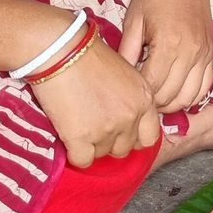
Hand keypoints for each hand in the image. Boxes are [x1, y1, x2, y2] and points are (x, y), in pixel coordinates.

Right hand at [29, 34, 160, 167]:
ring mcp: (108, 129)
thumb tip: (127, 119)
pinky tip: (69, 135)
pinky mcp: (82, 137)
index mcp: (144, 99)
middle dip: (110, 142)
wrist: (61, 51)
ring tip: (79, 123)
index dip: (133, 137)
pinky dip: (75, 153)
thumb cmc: (88, 56)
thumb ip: (132, 98)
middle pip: (124, 149)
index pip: (150, 137)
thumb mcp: (125, 73)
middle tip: (93, 125)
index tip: (120, 132)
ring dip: (91, 145)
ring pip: (102, 154)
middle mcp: (131, 116)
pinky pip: (83, 161)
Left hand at [119, 0, 212, 114]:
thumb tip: (122, 79)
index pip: (152, 86)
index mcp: (168, 44)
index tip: (127, 93)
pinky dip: (191, 96)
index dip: (138, 95)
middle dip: (153, 103)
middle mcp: (190, 53)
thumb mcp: (134, 20)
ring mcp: (205, 54)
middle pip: (170, 96)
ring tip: (156, 98)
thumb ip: (128, 52)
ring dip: (172, 103)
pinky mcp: (212, 53)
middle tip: (139, 98)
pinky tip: (176, 92)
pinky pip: (206, 86)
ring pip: (189, 97)